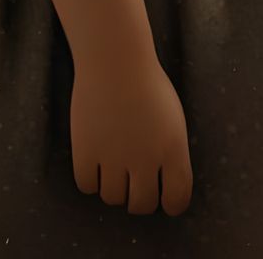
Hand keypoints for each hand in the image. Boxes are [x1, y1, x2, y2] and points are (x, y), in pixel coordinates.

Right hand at [69, 50, 193, 216]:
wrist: (114, 58)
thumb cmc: (146, 85)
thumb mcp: (172, 119)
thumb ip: (170, 155)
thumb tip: (162, 190)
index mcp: (174, 150)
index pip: (177, 200)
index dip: (169, 202)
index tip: (162, 195)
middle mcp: (146, 159)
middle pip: (142, 205)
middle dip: (138, 197)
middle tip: (133, 180)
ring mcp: (114, 157)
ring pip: (112, 198)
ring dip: (113, 186)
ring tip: (113, 163)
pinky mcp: (86, 151)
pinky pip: (87, 186)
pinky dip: (90, 178)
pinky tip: (95, 159)